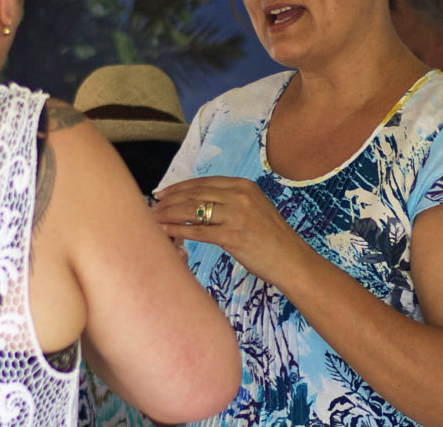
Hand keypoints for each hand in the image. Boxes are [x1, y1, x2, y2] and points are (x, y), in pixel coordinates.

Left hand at [152, 176, 309, 284]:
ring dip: (168, 214)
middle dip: (169, 200)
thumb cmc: (272, 239)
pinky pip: (197, 231)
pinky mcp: (233, 235)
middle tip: (151, 206)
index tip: (162, 193)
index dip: (179, 187)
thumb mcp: (254, 209)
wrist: (291, 260)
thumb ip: (231, 202)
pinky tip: (164, 232)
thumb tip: (201, 204)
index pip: (203, 182)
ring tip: (152, 219)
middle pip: (195, 194)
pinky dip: (177, 231)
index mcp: (244, 186)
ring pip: (192, 210)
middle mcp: (240, 195)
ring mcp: (236, 214)